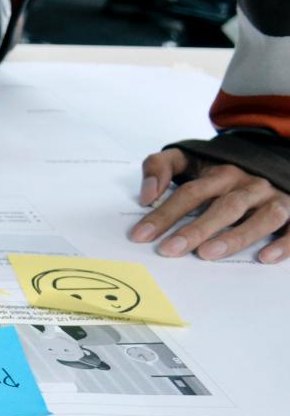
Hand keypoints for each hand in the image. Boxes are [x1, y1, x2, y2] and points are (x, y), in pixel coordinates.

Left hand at [129, 148, 289, 263]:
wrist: (270, 157)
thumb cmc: (219, 169)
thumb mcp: (188, 158)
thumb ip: (160, 166)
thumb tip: (146, 194)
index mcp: (221, 173)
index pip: (190, 193)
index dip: (164, 214)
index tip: (140, 235)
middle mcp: (249, 185)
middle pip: (224, 207)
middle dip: (195, 229)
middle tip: (169, 250)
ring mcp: (275, 198)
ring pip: (262, 217)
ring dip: (236, 236)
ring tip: (207, 254)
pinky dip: (284, 243)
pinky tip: (265, 258)